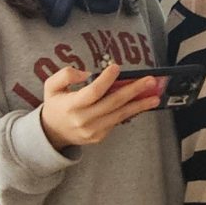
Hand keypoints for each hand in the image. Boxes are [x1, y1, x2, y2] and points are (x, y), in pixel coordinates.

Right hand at [39, 60, 163, 151]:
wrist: (52, 133)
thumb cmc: (55, 105)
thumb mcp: (51, 86)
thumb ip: (66, 75)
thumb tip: (88, 73)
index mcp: (71, 105)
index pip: (93, 91)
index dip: (106, 79)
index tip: (116, 67)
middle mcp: (84, 120)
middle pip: (112, 103)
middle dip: (133, 91)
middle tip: (149, 81)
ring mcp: (93, 131)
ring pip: (120, 115)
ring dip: (139, 105)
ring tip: (155, 97)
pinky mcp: (99, 137)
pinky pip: (117, 122)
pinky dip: (130, 112)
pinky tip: (141, 104)